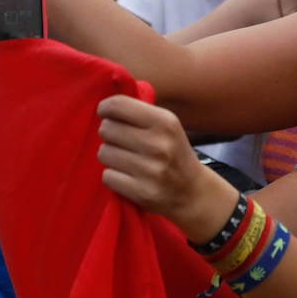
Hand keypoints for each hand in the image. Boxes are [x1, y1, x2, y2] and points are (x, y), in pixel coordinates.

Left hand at [96, 94, 224, 238]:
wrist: (193, 192)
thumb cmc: (173, 152)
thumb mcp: (167, 125)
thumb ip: (139, 112)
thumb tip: (104, 105)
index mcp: (165, 122)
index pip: (118, 105)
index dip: (105, 108)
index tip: (106, 114)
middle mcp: (159, 144)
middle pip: (106, 129)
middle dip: (109, 134)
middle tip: (121, 141)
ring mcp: (151, 171)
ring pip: (103, 153)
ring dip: (110, 156)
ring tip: (126, 160)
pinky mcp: (142, 192)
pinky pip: (107, 176)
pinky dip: (113, 176)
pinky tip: (128, 176)